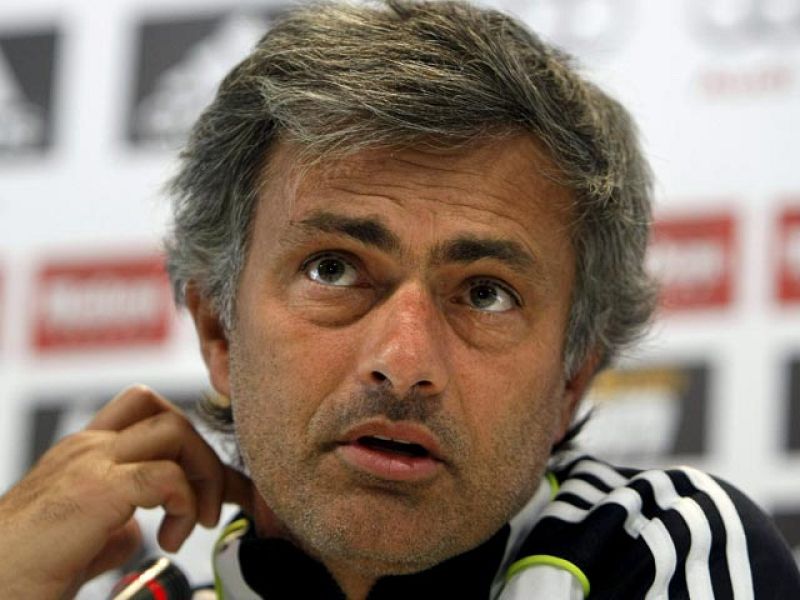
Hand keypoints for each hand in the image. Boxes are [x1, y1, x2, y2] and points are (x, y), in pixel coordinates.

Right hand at [0, 385, 253, 598]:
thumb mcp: (82, 541)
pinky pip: (165, 475)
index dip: (200, 451)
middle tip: (213, 509)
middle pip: (170, 415)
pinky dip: (185, 504)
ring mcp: (89, 463)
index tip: (232, 487)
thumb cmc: (21, 573)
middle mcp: (87, 448)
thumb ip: (114, 525)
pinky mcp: (94, 490)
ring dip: (203, 475)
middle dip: (207, 459)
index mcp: (85, 455)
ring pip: (174, 429)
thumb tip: (141, 527)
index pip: (155, 422)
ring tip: (194, 523)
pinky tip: (172, 537)